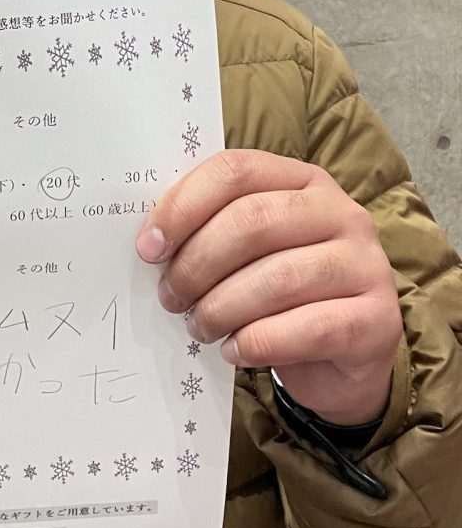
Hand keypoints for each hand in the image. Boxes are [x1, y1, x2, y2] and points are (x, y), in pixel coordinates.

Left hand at [136, 150, 402, 425]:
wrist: (344, 356)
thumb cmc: (282, 293)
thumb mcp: (249, 251)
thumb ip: (210, 231)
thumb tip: (151, 242)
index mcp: (302, 180)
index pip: (235, 171)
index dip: (183, 206)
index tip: (148, 248)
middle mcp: (341, 212)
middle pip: (252, 220)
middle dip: (197, 262)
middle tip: (170, 296)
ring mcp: (366, 264)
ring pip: (278, 277)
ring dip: (222, 307)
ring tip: (198, 326)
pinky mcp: (379, 319)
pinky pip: (308, 328)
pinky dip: (258, 342)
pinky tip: (234, 350)